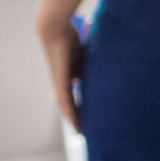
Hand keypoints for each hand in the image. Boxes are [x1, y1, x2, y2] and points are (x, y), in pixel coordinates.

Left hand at [35, 10, 82, 131]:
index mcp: (68, 75)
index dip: (80, 108)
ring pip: (66, 106)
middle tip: (84, 131)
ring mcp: (59, 82)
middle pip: (69, 105)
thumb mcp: (83, 52)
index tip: (88, 118)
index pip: (74, 96)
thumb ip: (90, 60)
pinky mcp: (59, 80)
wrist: (54, 28)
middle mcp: (62, 81)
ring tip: (80, 132)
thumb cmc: (69, 34)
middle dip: (76, 117)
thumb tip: (105, 63)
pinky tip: (74, 121)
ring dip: (73, 119)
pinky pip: (65, 100)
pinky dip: (69, 112)